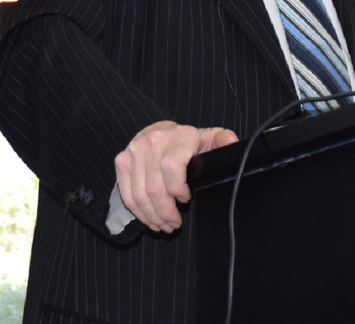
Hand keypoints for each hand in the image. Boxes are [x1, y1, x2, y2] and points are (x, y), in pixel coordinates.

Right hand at [115, 121, 237, 232]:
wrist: (158, 130)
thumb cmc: (187, 141)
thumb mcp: (209, 138)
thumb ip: (222, 141)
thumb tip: (232, 144)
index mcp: (179, 137)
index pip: (172, 167)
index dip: (178, 189)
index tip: (186, 199)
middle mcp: (154, 142)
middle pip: (155, 188)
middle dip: (166, 212)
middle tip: (175, 224)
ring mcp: (135, 151)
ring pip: (140, 195)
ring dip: (152, 216)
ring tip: (164, 225)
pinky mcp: (122, 161)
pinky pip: (127, 194)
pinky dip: (138, 212)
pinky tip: (150, 219)